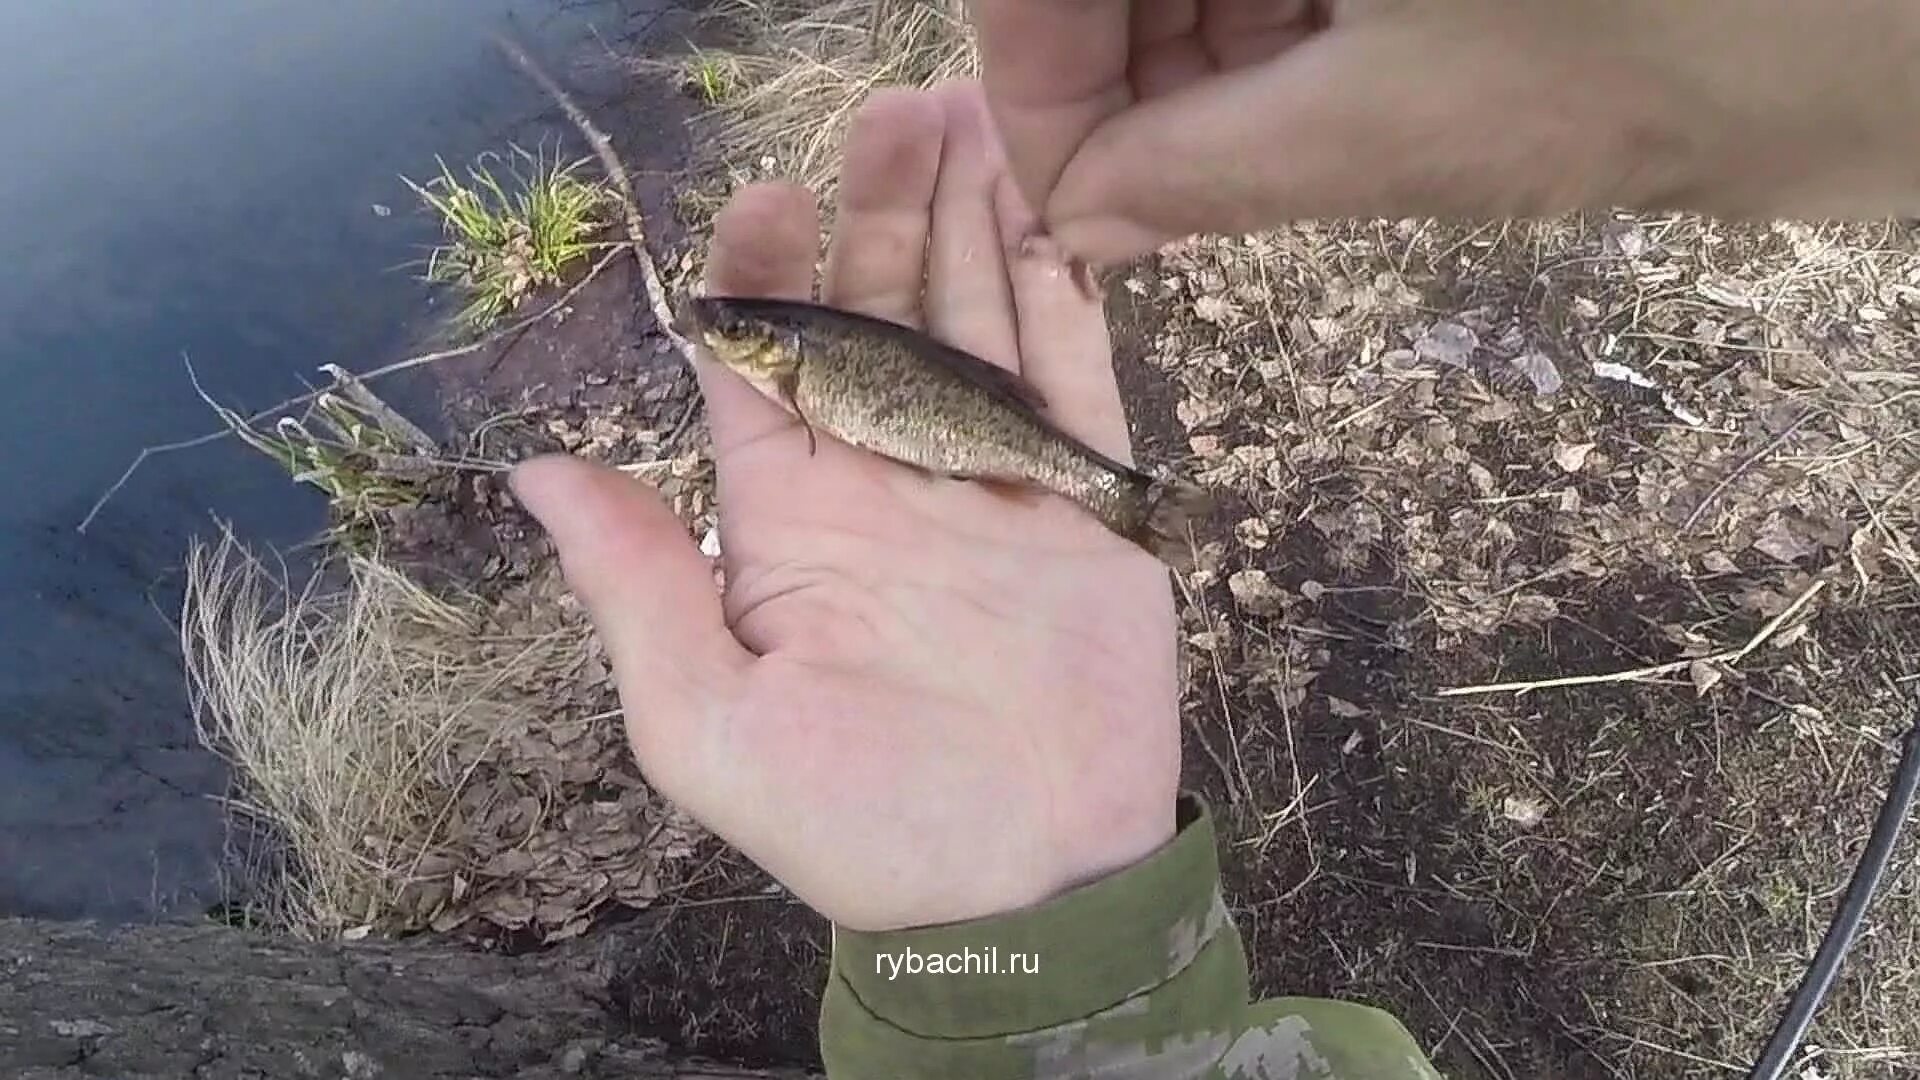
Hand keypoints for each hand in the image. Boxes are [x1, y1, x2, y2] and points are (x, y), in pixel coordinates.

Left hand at [510, 82, 1178, 931]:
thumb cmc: (859, 823)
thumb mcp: (709, 723)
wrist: (1024, 890)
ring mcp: (988, 481)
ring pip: (976, 318)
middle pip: (878, 311)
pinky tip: (1056, 213)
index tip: (773, 198)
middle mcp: (887, 477)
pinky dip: (1065, 294)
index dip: (765, 271)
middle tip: (900, 112)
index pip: (768, 359)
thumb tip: (541, 473)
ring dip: (974, 222)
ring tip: (976, 122)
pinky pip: (1073, 376)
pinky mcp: (1081, 500)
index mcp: (790, 518)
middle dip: (883, 212)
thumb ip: (636, 589)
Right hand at [970, 0, 1919, 262]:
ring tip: (1202, 163)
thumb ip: (1197, 172)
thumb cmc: (1633, 53)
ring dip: (1181, 57)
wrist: (1831, 27)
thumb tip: (1083, 217)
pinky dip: (1256, 31)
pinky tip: (1269, 103)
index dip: (1033, 68)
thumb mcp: (1384, 126)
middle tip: (1119, 194)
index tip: (1055, 186)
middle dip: (1107, 68)